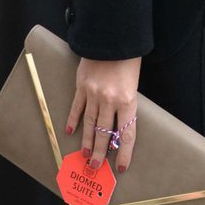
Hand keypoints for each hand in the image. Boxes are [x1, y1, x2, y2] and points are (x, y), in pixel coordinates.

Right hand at [66, 54, 142, 172]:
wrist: (113, 36)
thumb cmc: (128, 59)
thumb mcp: (134, 83)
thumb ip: (126, 104)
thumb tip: (120, 126)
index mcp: (128, 100)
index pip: (126, 133)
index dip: (124, 152)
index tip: (120, 167)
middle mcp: (110, 100)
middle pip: (105, 132)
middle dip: (101, 152)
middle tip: (96, 167)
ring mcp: (94, 93)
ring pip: (89, 123)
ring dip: (87, 141)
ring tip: (85, 156)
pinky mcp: (82, 85)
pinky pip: (77, 107)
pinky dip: (73, 120)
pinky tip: (70, 132)